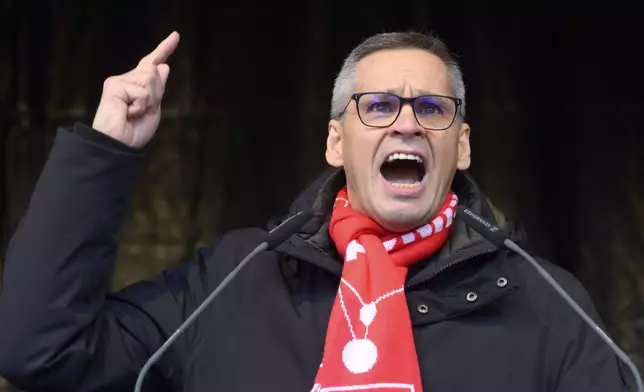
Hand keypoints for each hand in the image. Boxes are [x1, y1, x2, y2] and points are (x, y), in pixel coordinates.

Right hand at [91, 31, 179, 147]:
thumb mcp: (153, 108)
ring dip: (149, 100)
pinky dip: (140, 106)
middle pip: (156, 72)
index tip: (176, 35)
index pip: (153, 63)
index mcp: (138, 84)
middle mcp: (128, 79)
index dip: (165, 48)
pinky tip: (128, 113)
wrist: (119, 145)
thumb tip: (164, 65)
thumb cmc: (134, 131)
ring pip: (150, 79)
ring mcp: (119, 81)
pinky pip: (141, 91)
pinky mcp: (113, 84)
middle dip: (156, 94)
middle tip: (143, 111)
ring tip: (134, 112)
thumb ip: (157, 87)